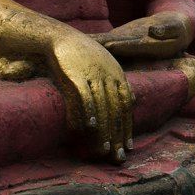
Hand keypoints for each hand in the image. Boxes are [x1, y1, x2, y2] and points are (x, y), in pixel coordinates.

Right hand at [48, 32, 133, 162]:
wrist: (62, 37)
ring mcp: (93, 75)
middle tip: (118, 156)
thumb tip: (133, 101)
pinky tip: (90, 127)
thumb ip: (119, 84)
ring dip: (104, 130)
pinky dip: (88, 112)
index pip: (126, 106)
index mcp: (118, 74)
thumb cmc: (84, 55)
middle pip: (115, 110)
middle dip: (117, 135)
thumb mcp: (107, 66)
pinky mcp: (76, 75)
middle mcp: (109, 75)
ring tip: (104, 149)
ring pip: (102, 107)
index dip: (127, 127)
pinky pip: (84, 96)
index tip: (127, 146)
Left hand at [91, 12, 192, 59]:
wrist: (174, 29)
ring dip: (94, 44)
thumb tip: (154, 31)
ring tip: (77, 42)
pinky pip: (107, 39)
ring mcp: (127, 44)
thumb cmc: (177, 27)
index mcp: (149, 48)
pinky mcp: (122, 39)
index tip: (110, 45)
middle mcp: (134, 48)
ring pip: (108, 44)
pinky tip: (82, 39)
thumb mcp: (175, 26)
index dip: (122, 47)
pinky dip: (95, 39)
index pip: (134, 47)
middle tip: (85, 49)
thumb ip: (165, 29)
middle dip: (102, 48)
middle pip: (116, 48)